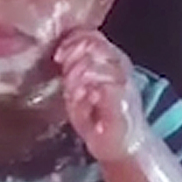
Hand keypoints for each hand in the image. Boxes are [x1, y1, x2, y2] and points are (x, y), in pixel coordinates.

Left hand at [54, 29, 148, 161]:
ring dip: (77, 76)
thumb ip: (72, 68)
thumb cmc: (100, 116)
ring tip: (74, 91)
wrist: (123, 146)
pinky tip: (82, 100)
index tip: (57, 56)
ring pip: (95, 64)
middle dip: (72, 57)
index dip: (72, 41)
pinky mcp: (122, 103)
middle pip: (93, 45)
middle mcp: (120, 66)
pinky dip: (87, 92)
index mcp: (110, 58)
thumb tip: (59, 55)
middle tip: (65, 74)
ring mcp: (123, 83)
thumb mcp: (81, 87)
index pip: (92, 35)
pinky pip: (102, 88)